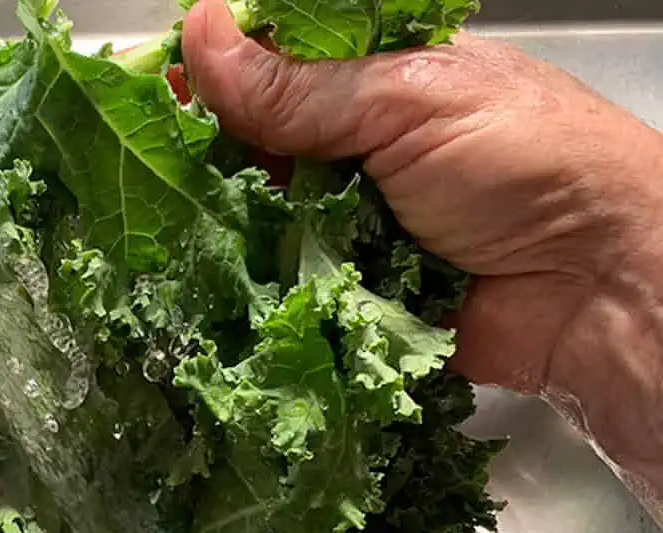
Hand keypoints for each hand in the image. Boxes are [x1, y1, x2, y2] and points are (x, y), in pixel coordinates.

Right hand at [184, 0, 662, 477]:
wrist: (598, 290)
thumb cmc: (528, 166)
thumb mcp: (407, 100)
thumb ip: (297, 87)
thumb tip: (201, 33)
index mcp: (380, 82)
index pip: (274, 66)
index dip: (211, 73)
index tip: (149, 84)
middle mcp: (359, 152)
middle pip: (255, 147)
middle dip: (202, 155)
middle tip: (136, 162)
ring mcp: (351, 227)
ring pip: (259, 219)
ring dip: (217, 223)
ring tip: (151, 224)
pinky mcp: (350, 297)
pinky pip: (283, 286)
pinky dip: (248, 285)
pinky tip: (196, 281)